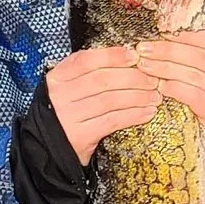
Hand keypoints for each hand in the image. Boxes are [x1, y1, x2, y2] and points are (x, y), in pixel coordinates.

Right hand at [44, 49, 162, 164]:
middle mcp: (60, 95)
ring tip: (154, 96)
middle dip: (132, 77)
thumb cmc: (67, 111)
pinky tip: (147, 112)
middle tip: (152, 79)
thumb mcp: (69, 86)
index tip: (134, 55)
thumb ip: (89, 71)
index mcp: (57, 77)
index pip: (86, 61)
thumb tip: (126, 57)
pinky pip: (112, 121)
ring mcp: (69, 116)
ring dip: (137, 97)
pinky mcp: (81, 136)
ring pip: (110, 100)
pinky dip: (133, 115)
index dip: (113, 56)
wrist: (50, 147)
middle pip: (102, 80)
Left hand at [134, 30, 204, 151]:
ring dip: (164, 68)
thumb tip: (165, 34)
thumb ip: (200, 52)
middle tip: (143, 49)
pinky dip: (173, 88)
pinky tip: (159, 85)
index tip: (159, 31)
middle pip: (197, 56)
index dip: (183, 34)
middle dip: (166, 50)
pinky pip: (192, 95)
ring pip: (192, 74)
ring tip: (145, 65)